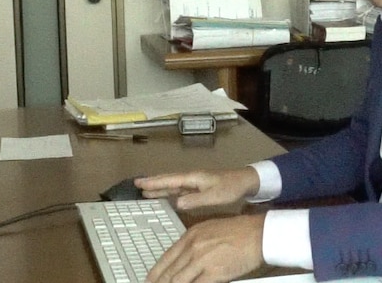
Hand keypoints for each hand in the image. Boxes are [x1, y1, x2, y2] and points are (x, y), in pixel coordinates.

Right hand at [135, 168, 259, 209]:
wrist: (244, 182)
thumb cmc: (230, 188)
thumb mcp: (214, 196)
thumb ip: (195, 200)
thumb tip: (176, 203)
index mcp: (193, 178)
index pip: (169, 180)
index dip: (154, 182)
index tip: (139, 183)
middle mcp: (191, 179)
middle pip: (168, 180)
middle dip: (152, 183)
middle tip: (136, 185)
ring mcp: (194, 183)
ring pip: (172, 185)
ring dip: (159, 188)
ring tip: (145, 192)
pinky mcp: (198, 188)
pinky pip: (179, 190)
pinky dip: (169, 192)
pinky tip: (166, 197)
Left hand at [146, 213, 264, 282]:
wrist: (257, 234)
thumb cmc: (237, 231)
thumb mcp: (209, 231)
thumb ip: (193, 245)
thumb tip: (182, 262)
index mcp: (190, 236)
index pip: (165, 259)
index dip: (155, 274)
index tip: (149, 282)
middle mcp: (192, 248)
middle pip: (169, 273)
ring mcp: (202, 261)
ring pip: (178, 281)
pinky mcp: (214, 273)